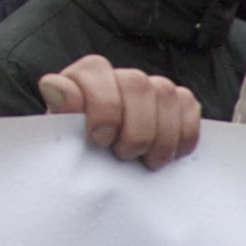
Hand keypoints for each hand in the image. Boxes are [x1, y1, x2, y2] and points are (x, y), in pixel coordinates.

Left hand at [43, 53, 201, 168]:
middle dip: (135, 127)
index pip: (94, 70)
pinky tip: (168, 155)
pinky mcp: (176, 103)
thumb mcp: (61, 143)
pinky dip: (183, 134)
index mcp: (82, 81)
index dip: (102, 104)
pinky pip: (189, 106)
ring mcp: (149, 88)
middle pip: (137, 83)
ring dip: (160, 135)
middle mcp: (117, 78)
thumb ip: (60, 115)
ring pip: (165, 93)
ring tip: (146, 161)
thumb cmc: (77, 158)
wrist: (100, 175)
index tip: (100, 139)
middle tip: (124, 155)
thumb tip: (56, 88)